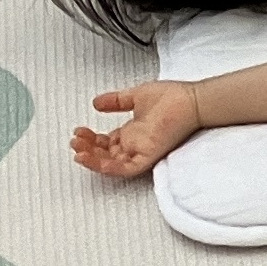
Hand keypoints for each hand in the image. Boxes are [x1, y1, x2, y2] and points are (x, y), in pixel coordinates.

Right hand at [70, 79, 202, 177]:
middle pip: (105, 154)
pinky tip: (89, 158)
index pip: (106, 142)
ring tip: (77, 150)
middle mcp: (135, 144)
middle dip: (86, 149)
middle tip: (75, 141)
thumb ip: (115, 101)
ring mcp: (141, 151)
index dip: (90, 139)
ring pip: (111, 164)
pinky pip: (125, 169)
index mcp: (133, 133)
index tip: (79, 130)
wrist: (191, 99)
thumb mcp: (135, 97)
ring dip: (92, 159)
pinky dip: (106, 166)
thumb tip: (96, 102)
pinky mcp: (148, 156)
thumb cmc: (173, 97)